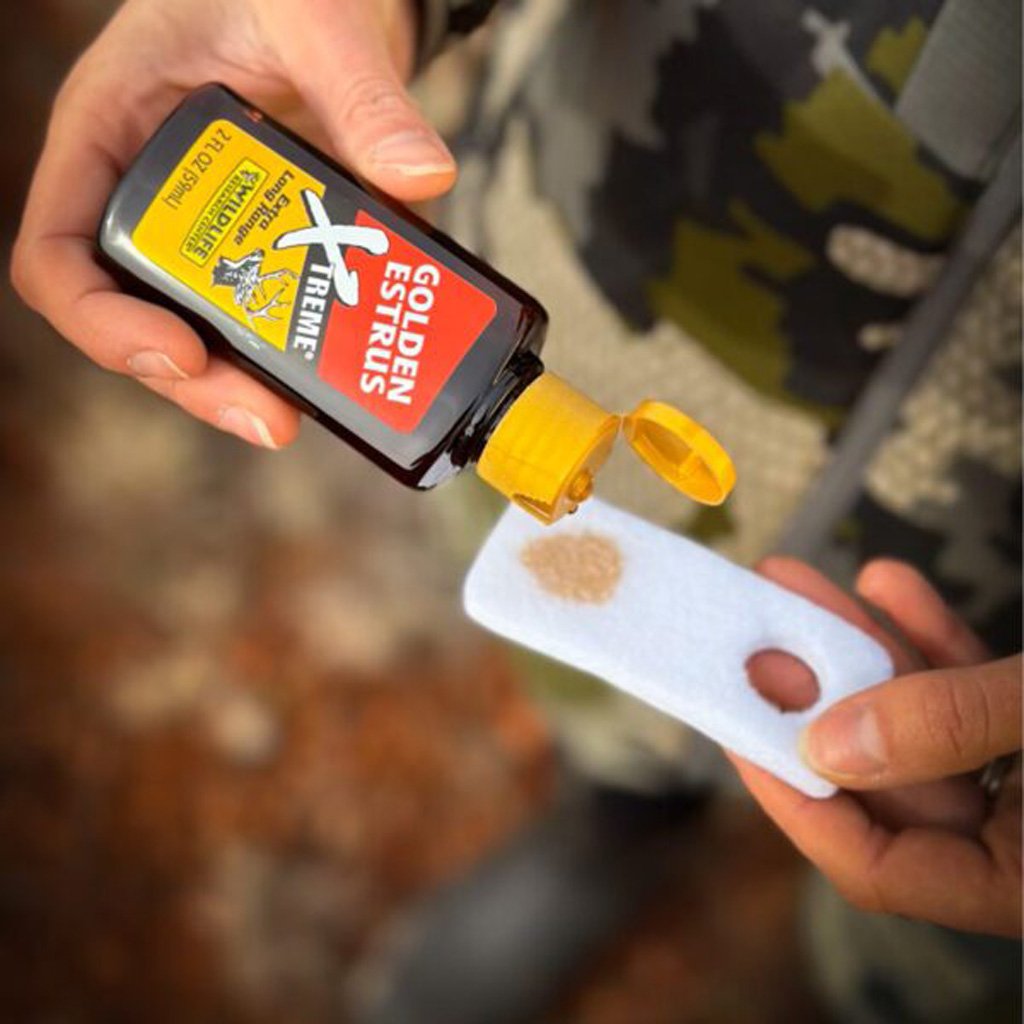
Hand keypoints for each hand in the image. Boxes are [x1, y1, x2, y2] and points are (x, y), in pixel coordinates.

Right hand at [12, 0, 455, 447]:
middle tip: (271, 418)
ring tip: (307, 413)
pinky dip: (298, 347)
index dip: (104, 323)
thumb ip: (362, 93)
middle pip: (136, 318)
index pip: (57, 256)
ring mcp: (207, 228)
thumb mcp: (314, 17)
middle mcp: (148, 195)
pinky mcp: (268, 245)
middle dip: (197, 381)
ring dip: (247, 381)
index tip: (182, 352)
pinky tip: (346, 367)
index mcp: (109, 135)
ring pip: (201, 328)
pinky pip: (266, 309)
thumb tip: (421, 179)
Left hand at [731, 557, 1020, 937]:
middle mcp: (1013, 839)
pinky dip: (929, 635)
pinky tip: (883, 583)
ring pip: (919, 717)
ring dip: (857, 644)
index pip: (875, 866)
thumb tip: (824, 743)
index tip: (737, 732)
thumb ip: (949, 728)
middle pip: (884, 773)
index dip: (796, 802)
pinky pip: (969, 686)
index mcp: (1017, 882)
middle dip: (815, 691)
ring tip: (792, 583)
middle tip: (752, 632)